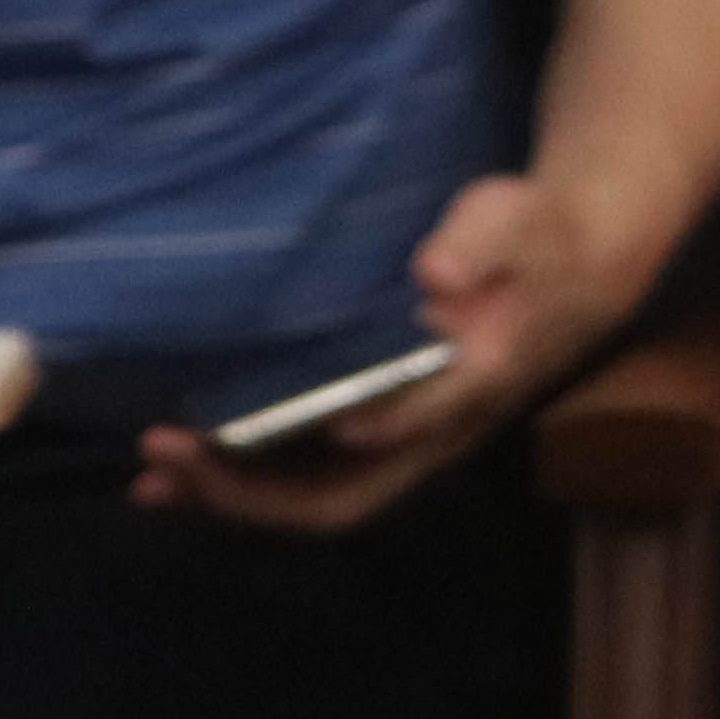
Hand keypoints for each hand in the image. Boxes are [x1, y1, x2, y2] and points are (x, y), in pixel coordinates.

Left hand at [133, 168, 645, 529]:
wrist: (569, 273)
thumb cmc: (533, 240)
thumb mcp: (515, 219)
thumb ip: (479, 241)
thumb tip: (435, 273)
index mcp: (474, 384)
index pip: (411, 426)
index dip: (351, 432)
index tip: (285, 424)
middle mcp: (434, 435)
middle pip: (342, 497)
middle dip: (248, 491)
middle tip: (166, 456)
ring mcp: (403, 445)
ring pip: (315, 499)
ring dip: (230, 498)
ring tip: (150, 482)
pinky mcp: (376, 436)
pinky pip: (306, 478)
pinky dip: (242, 480)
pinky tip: (186, 463)